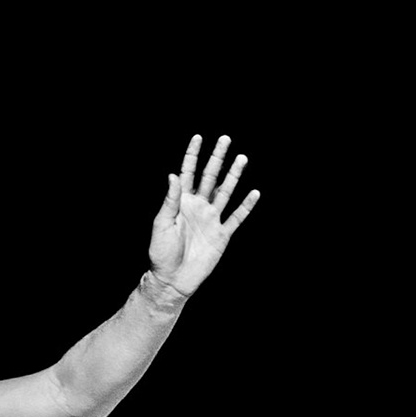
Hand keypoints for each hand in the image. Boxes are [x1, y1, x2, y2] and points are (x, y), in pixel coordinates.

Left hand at [147, 134, 260, 297]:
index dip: (192, 156)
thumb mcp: (161, 225)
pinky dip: (246, 206)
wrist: (172, 280)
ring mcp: (211, 220)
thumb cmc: (161, 254)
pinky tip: (254, 193)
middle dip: (217, 158)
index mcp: (181, 204)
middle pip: (210, 178)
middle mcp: (198, 207)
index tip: (198, 137)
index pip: (187, 174)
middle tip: (225, 139)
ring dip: (234, 176)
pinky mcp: (222, 235)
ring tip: (242, 158)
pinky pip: (236, 218)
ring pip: (225, 192)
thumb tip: (173, 175)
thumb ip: (170, 201)